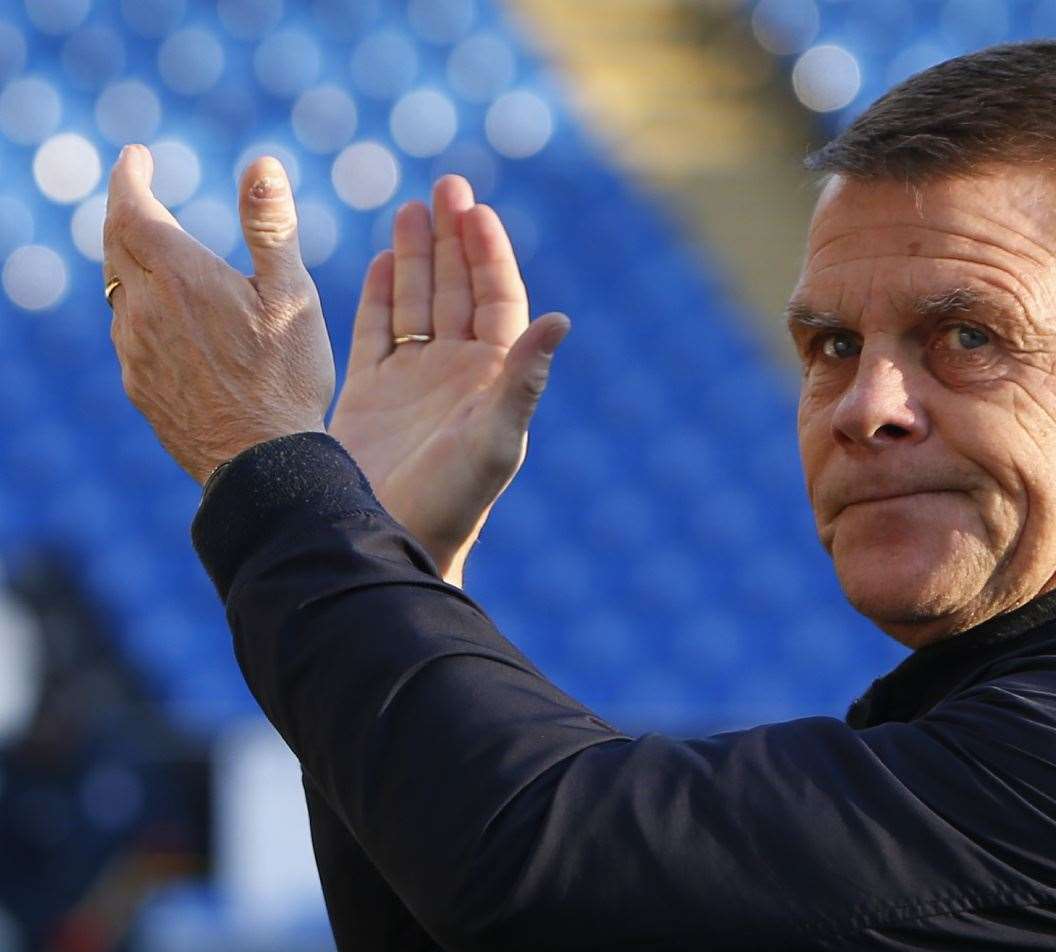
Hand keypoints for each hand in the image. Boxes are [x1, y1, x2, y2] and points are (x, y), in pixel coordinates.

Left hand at [104, 146, 334, 481]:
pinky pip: (128, 333)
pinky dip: (140, 310)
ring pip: (119, 290)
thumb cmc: (285, 379)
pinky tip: (168, 324)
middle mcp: (143, 308)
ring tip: (157, 259)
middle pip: (115, 245)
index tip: (137, 158)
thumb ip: (272, 227)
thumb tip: (262, 163)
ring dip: (132, 264)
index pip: (131, 208)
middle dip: (127, 214)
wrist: (260, 463)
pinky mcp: (139, 385)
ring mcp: (135, 350)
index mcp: (178, 275)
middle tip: (141, 197)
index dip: (129, 177)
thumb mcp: (292, 296)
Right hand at [328, 176, 569, 586]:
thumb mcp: (494, 439)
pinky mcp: (372, 394)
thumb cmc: (452, 501)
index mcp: (491, 379)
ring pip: (418, 303)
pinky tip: (384, 259)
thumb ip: (525, 379)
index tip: (476, 210)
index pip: (496, 300)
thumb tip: (563, 320)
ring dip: (418, 257)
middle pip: (458, 291)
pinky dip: (381, 295)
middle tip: (446, 185)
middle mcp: (457, 375)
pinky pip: (378, 331)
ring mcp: (413, 382)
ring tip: (411, 208)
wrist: (393, 542)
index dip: (488, 254)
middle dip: (453, 239)